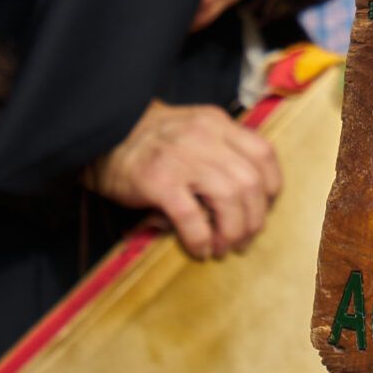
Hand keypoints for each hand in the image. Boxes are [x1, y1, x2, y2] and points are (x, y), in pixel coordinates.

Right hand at [87, 99, 280, 258]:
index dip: (271, 185)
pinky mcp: (157, 181)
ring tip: (223, 247)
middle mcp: (204, 137)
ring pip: (229, 198)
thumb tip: (243, 200)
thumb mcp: (192, 130)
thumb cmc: (149, 140)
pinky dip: (201, 238)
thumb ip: (220, 151)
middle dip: (255, 217)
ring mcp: (181, 158)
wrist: (101, 136)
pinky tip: (200, 249)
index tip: (265, 206)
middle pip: (250, 181)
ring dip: (233, 230)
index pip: (263, 153)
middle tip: (245, 238)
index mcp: (216, 123)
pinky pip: (192, 216)